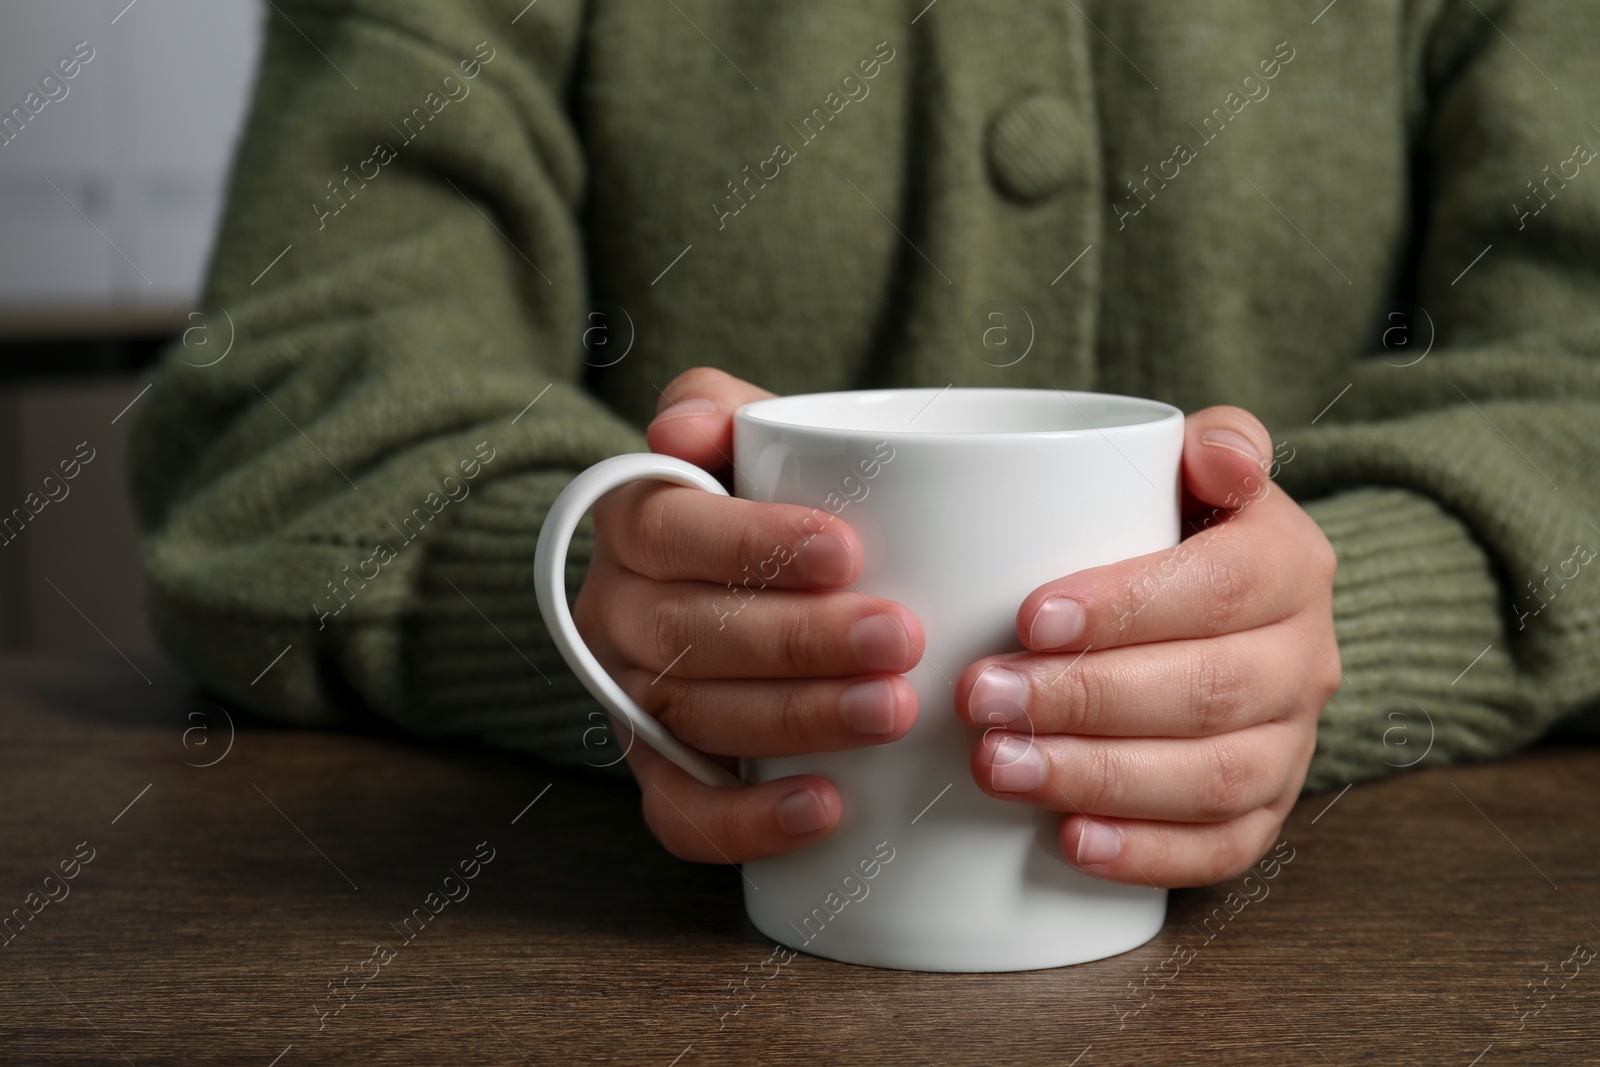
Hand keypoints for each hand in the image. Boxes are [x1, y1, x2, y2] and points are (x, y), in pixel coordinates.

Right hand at [574, 368, 924, 862]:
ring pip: (698, 718)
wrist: (731, 583)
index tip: (848, 550)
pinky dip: (748, 820)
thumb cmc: (758, 502)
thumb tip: (681, 428)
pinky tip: (826, 808)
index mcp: (633, 524)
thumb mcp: (740, 438)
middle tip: (900, 638)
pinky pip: (680, 812)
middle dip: (801, 641)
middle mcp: (615, 614)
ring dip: (799, 721)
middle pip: (692, 634)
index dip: (753, 544)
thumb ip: (716, 406)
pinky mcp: (657, 770)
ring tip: (891, 710)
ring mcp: (630, 698)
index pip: (670, 529)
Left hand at [955, 406, 1339, 887]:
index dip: (1126, 608)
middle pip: (1208, 691)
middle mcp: (1304, 659)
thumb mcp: (1193, 472)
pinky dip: (1150, 853)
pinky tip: (1072, 843)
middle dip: (1084, 700)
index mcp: (1290, 564)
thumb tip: (1215, 452)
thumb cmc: (1175, 530)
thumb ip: (1213, 443)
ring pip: (1214, 777)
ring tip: (1000, 767)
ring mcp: (1292, 744)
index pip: (1222, 587)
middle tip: (980, 698)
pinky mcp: (1266, 811)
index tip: (1027, 619)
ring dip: (1101, 778)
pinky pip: (1226, 847)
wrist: (1222, 610)